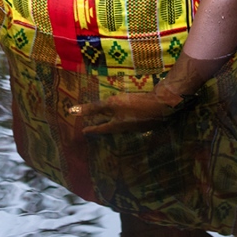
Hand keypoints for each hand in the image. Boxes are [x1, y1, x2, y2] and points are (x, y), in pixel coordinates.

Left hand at [66, 87, 185, 134]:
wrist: (163, 104)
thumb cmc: (135, 105)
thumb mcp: (112, 104)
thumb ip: (94, 108)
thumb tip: (73, 111)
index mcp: (117, 126)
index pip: (100, 129)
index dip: (91, 129)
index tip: (83, 131)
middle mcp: (127, 128)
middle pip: (112, 128)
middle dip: (103, 127)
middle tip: (96, 127)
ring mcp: (138, 125)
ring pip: (122, 125)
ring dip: (115, 122)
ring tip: (111, 119)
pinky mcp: (147, 118)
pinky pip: (132, 120)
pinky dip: (126, 117)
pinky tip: (130, 111)